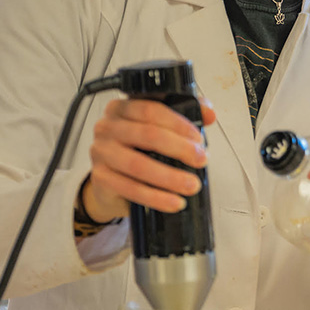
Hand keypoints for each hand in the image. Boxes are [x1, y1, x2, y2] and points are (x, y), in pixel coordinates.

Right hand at [83, 98, 215, 221]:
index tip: (198, 138)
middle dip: (179, 149)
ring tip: (191, 185)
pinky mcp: (100, 178)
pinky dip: (156, 198)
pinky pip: (130, 188)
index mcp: (123, 108)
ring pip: (138, 164)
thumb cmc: (138, 149)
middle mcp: (107, 127)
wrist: (111, 181)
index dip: (178, 124)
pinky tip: (174, 202)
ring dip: (170, 177)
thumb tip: (209, 113)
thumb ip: (186, 114)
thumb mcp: (160, 128)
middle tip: (201, 160)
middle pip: (147, 135)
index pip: (151, 110)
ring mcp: (101, 152)